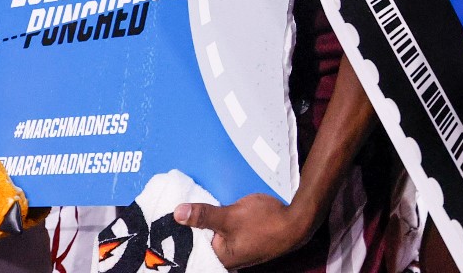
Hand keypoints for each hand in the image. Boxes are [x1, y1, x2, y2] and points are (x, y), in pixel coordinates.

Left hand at [174, 193, 312, 267]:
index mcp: (220, 258)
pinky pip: (222, 231)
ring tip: (190, 204)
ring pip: (211, 235)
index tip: (165, 217)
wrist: (297, 221)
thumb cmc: (266, 222)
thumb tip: (177, 213)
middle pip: (200, 241)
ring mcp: (234, 249)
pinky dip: (215, 221)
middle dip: (190, 225)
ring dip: (203, 222)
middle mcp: (226, 258)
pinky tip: (212, 207)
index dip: (178, 233)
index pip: (190, 248)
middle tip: (175, 206)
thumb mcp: (231, 216)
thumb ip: (204, 215)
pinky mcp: (242, 239)